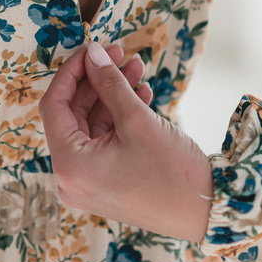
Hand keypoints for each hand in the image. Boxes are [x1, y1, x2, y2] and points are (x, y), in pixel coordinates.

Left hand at [39, 41, 213, 242]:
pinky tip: (141, 92)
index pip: (54, 107)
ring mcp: (89, 182)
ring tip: (136, 66)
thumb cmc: (171, 172)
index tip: (91, 49)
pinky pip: (104, 140)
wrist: (207, 213)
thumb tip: (93, 53)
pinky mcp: (107, 181)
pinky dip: (119, 115)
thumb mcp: (137, 119)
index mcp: (69, 166)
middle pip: (72, 114)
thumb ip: (109, 82)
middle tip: (118, 52)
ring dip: (112, 93)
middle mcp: (71, 177)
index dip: (71, 73)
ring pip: (91, 124)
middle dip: (97, 80)